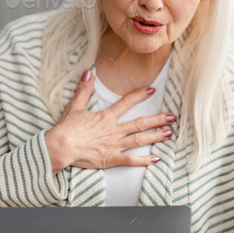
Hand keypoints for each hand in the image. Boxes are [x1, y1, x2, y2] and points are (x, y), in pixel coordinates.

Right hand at [45, 68, 175, 173]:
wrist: (60, 147)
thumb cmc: (66, 128)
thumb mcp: (75, 106)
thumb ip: (84, 89)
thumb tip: (88, 71)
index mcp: (106, 117)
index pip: (127, 103)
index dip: (140, 95)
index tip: (152, 90)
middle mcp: (114, 130)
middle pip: (140, 123)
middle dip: (158, 119)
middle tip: (172, 117)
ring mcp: (114, 145)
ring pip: (140, 140)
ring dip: (156, 136)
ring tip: (169, 133)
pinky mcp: (111, 159)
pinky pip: (131, 160)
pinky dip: (144, 161)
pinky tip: (156, 160)